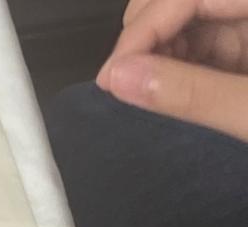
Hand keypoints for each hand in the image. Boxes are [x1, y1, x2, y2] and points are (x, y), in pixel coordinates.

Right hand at [98, 0, 247, 140]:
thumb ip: (193, 93)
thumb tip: (123, 78)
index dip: (143, 29)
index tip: (113, 75)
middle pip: (177, 1)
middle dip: (143, 39)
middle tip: (122, 85)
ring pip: (183, 22)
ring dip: (155, 58)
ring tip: (143, 95)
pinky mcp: (245, 44)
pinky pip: (201, 44)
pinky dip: (174, 70)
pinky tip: (166, 94)